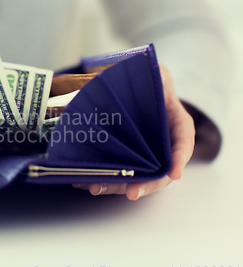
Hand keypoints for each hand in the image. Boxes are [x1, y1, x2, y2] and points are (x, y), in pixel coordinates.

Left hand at [73, 64, 194, 199]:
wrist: (134, 91)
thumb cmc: (149, 83)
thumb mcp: (156, 73)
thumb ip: (152, 76)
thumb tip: (120, 77)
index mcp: (176, 124)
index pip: (183, 142)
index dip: (179, 158)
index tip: (175, 173)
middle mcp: (162, 145)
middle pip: (159, 171)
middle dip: (146, 184)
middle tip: (132, 193)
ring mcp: (143, 155)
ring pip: (134, 177)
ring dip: (116, 186)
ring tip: (96, 188)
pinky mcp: (122, 159)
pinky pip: (114, 172)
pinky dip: (100, 178)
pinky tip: (83, 181)